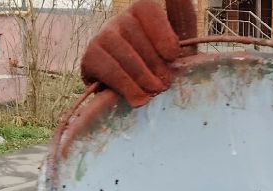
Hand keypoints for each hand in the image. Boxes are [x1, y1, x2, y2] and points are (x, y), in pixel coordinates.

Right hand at [79, 0, 197, 107]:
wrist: (142, 97)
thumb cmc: (163, 69)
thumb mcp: (180, 44)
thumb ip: (183, 18)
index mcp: (141, 13)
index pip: (147, 8)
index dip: (161, 32)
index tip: (172, 57)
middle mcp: (119, 20)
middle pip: (132, 30)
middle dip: (152, 60)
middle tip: (164, 83)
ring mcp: (102, 37)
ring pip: (119, 48)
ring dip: (139, 74)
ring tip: (153, 92)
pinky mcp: (89, 58)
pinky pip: (106, 67)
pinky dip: (124, 84)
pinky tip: (137, 99)